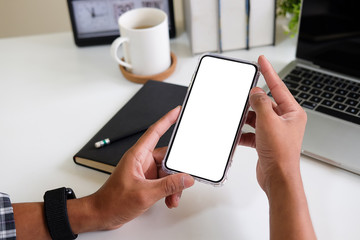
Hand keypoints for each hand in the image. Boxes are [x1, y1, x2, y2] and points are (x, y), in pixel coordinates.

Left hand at [84, 106, 194, 230]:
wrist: (102, 214)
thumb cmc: (112, 201)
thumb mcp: (145, 194)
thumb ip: (168, 186)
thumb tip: (186, 178)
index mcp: (137, 155)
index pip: (155, 132)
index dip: (167, 120)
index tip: (178, 111)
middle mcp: (141, 161)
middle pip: (167, 158)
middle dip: (176, 172)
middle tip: (183, 181)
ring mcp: (144, 171)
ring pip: (167, 172)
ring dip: (173, 185)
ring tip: (172, 197)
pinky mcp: (146, 181)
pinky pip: (163, 181)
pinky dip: (169, 190)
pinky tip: (169, 199)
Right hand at [239, 56, 314, 238]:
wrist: (277, 178)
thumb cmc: (280, 154)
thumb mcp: (268, 122)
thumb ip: (260, 103)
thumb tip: (256, 92)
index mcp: (292, 113)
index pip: (278, 86)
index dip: (268, 72)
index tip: (261, 60)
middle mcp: (285, 120)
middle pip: (265, 103)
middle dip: (252, 101)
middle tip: (242, 93)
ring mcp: (275, 131)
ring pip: (257, 117)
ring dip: (246, 119)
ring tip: (237, 117)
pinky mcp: (265, 141)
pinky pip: (252, 131)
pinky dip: (244, 133)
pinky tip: (237, 135)